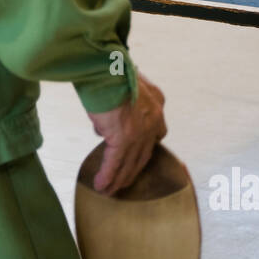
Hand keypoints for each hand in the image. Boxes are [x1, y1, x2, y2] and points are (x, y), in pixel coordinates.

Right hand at [86, 73, 166, 194]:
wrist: (106, 67)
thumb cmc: (110, 69)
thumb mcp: (124, 84)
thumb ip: (121, 103)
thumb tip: (106, 122)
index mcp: (156, 103)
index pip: (156, 132)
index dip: (146, 147)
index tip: (137, 156)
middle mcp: (153, 119)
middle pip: (144, 154)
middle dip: (133, 170)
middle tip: (124, 182)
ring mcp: (139, 132)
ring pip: (130, 163)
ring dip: (119, 178)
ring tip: (110, 190)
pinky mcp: (123, 138)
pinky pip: (114, 163)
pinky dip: (108, 176)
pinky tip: (101, 185)